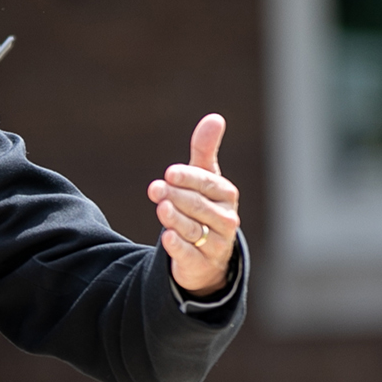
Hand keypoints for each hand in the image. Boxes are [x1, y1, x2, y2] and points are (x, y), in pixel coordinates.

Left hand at [146, 114, 239, 296]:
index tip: (170, 173)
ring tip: (161, 208)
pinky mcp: (202, 264)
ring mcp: (216, 243)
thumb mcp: (205, 178)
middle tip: (156, 189)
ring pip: (194, 229)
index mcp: (226, 195)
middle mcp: (226, 219)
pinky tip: (167, 237)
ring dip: (175, 218)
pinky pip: (190, 255)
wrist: (207, 253)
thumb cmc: (204, 206)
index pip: (208, 183)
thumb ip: (205, 150)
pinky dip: (178, 247)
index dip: (189, 178)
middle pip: (199, 206)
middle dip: (176, 196)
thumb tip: (215, 117)